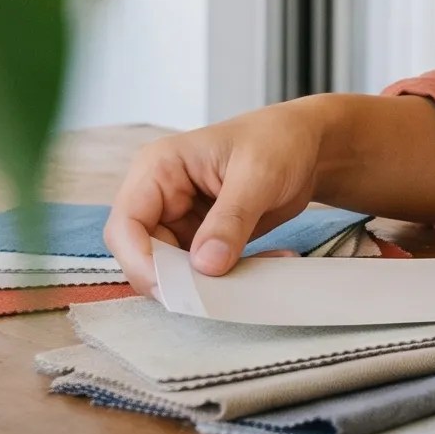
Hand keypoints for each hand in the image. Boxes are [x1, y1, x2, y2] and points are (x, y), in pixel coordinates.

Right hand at [103, 102, 330, 296]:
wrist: (308, 146)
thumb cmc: (278, 141)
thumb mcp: (257, 175)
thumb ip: (230, 221)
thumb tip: (206, 266)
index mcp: (158, 168)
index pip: (126, 225)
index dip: (140, 262)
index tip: (174, 289)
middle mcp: (160, 196)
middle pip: (142, 255)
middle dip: (177, 278)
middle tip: (220, 292)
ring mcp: (179, 220)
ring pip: (172, 270)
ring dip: (210, 280)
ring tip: (257, 269)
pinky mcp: (200, 238)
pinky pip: (201, 271)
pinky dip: (230, 276)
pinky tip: (270, 260)